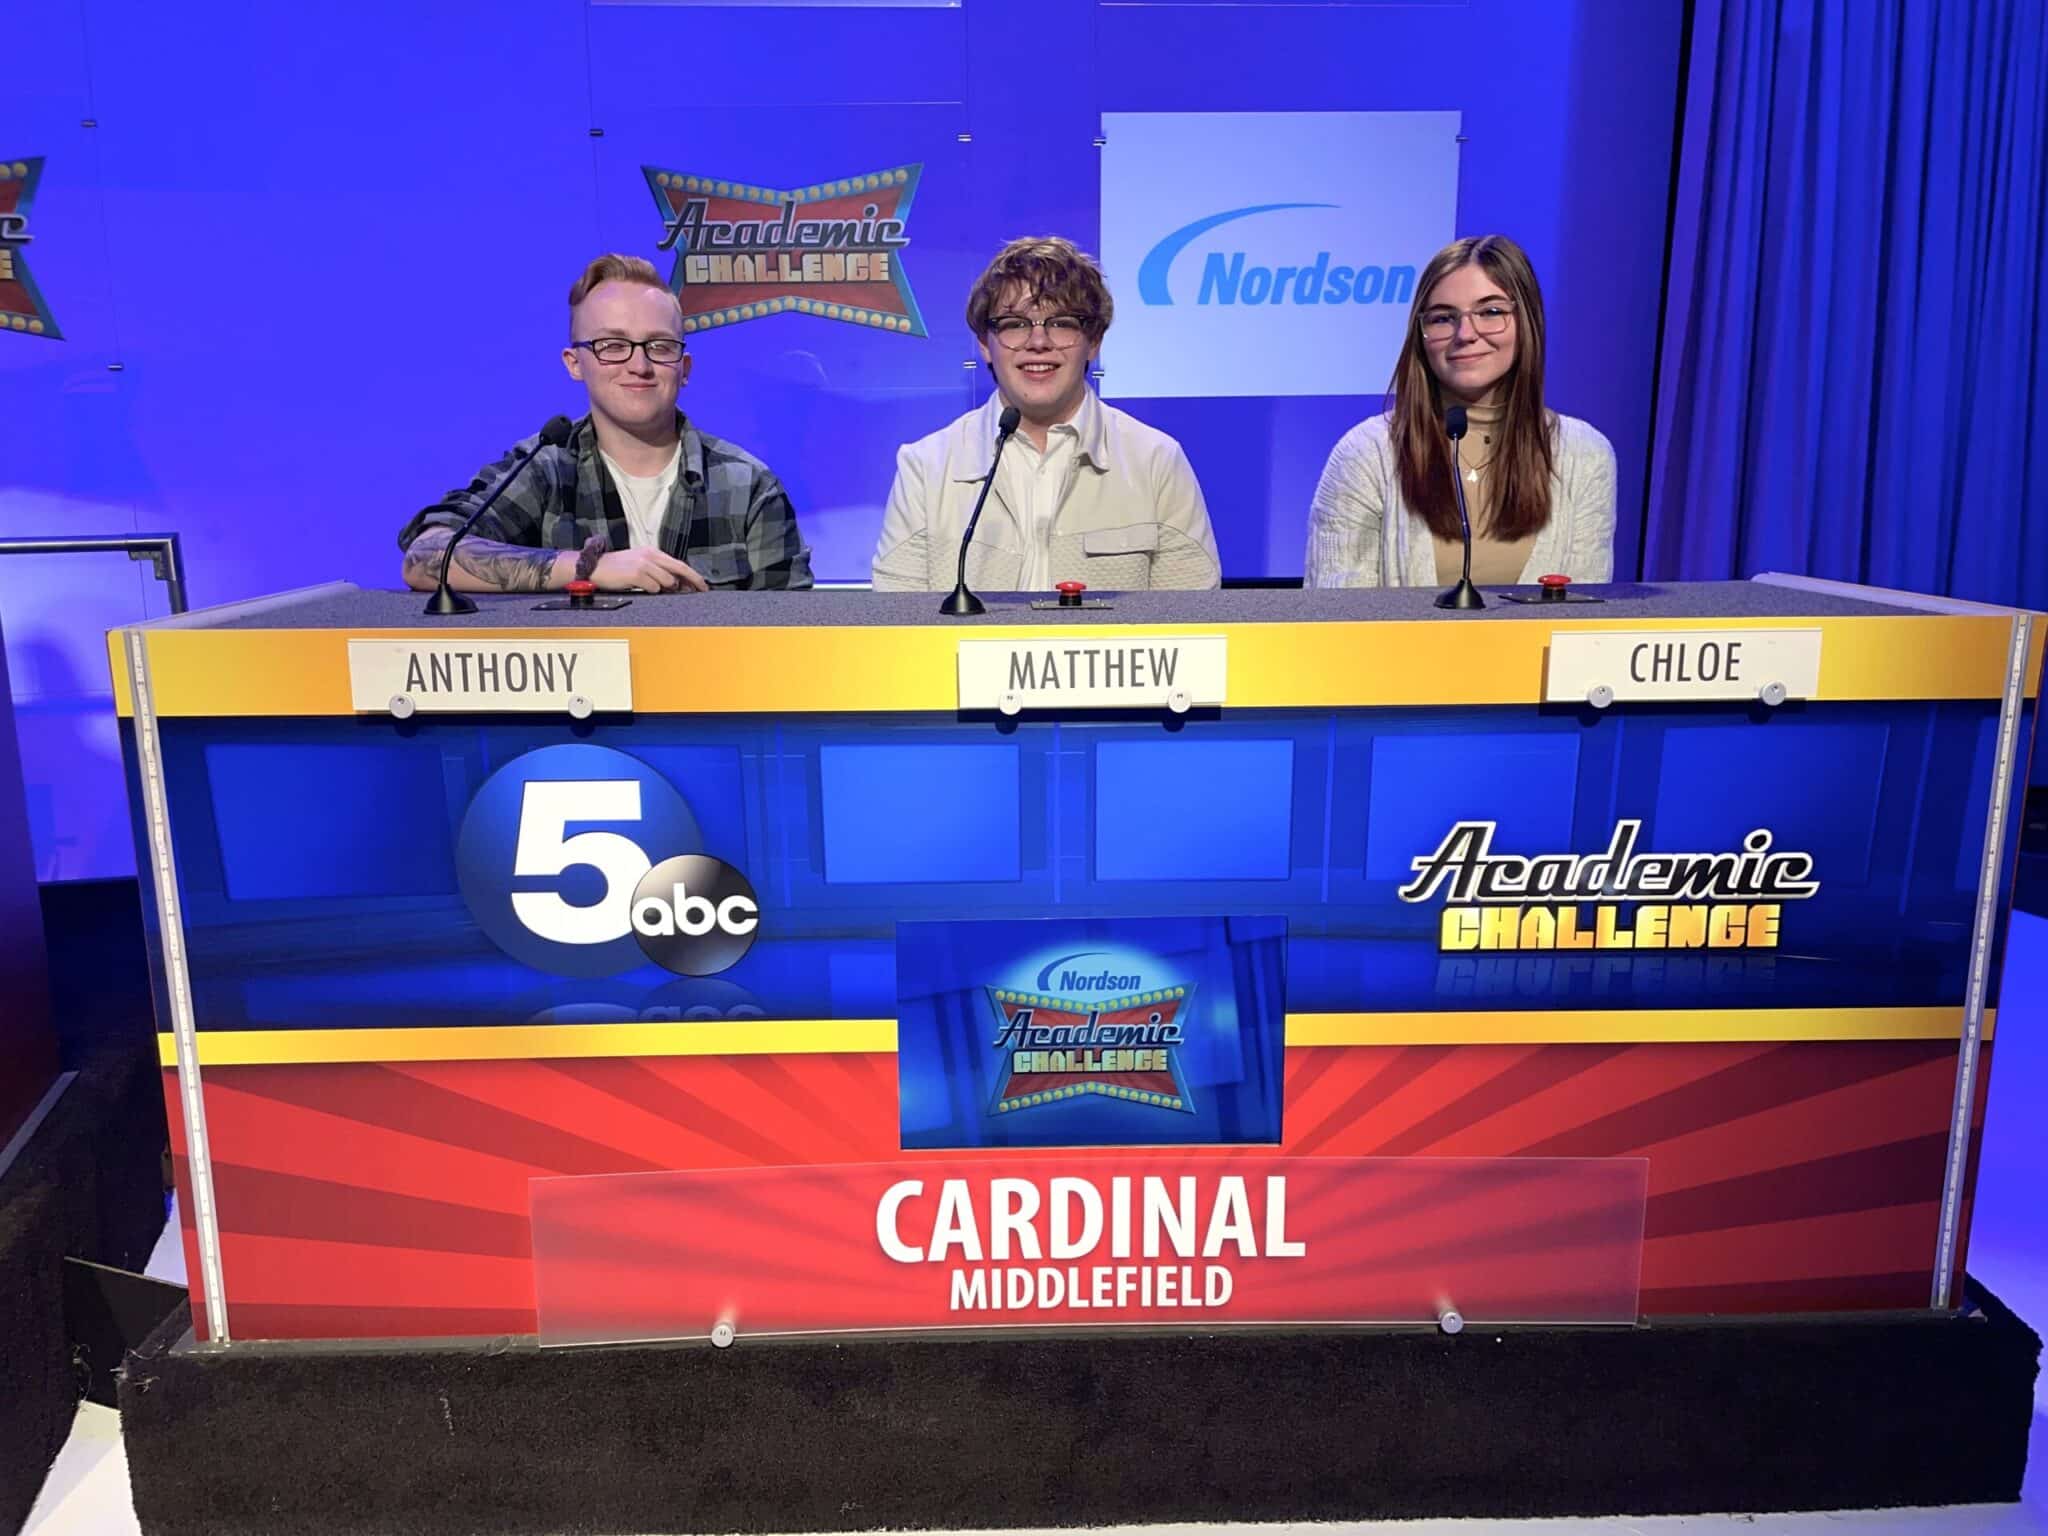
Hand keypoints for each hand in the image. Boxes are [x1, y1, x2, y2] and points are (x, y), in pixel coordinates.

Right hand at [588, 548, 709, 593]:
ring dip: (665, 588)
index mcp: (652, 552)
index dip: (693, 575)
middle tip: (702, 590)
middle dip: (693, 581)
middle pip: (680, 569)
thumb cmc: (616, 568)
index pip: (679, 563)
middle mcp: (650, 555)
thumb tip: (676, 584)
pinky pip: (654, 587)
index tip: (702, 585)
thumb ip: (657, 570)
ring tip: (652, 587)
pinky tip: (641, 588)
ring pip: (668, 581)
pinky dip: (651, 591)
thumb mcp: (639, 564)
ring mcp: (644, 564)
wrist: (594, 567)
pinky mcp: (636, 574)